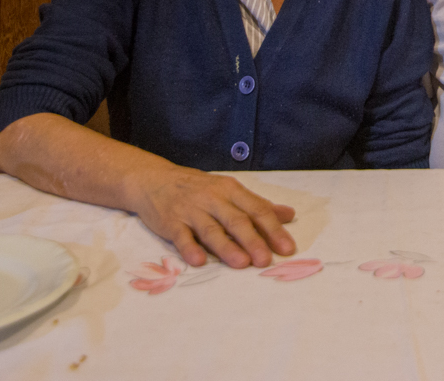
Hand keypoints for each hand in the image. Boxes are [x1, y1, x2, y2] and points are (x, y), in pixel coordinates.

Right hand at [129, 166, 296, 267]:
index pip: (257, 209)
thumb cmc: (199, 189)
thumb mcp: (229, 190)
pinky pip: (181, 236)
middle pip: (236, 220)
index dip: (273, 229)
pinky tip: (198, 261)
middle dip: (253, 240)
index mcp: (231, 190)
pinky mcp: (170, 222)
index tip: (287, 248)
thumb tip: (289, 215)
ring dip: (226, 247)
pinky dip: (189, 248)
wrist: (154, 180)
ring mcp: (191, 210)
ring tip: (241, 263)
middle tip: (266, 260)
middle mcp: (213, 198)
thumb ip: (257, 205)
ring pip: (211, 230)